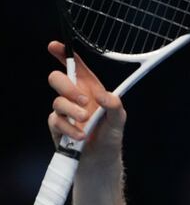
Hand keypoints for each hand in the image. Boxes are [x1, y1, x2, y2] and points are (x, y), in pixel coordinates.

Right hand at [47, 41, 125, 162]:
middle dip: (67, 87)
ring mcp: (64, 111)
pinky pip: (56, 121)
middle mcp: (74, 96)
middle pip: (57, 78)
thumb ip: (114, 104)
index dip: (65, 54)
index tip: (55, 46)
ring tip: (86, 121)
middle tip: (84, 100)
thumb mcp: (119, 118)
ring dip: (72, 111)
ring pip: (56, 101)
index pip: (76, 67)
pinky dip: (70, 128)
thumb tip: (102, 95)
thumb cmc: (110, 134)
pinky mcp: (57, 126)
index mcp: (90, 88)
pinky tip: (82, 135)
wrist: (100, 158)